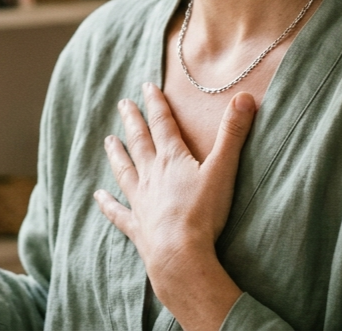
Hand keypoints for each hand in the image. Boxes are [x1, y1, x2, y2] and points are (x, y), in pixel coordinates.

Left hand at [94, 83, 255, 326]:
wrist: (180, 255)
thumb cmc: (203, 213)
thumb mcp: (223, 169)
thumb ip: (233, 133)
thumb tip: (244, 96)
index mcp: (172, 159)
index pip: (162, 124)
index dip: (156, 103)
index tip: (147, 86)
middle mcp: (152, 175)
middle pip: (140, 142)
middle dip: (132, 121)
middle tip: (122, 104)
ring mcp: (142, 201)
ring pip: (125, 170)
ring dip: (117, 154)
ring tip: (108, 140)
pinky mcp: (137, 227)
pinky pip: (118, 212)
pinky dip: (108, 204)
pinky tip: (98, 197)